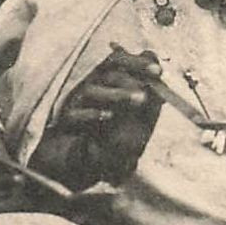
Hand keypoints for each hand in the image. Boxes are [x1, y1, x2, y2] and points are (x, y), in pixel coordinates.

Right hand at [55, 49, 162, 181]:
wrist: (96, 164)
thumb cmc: (120, 136)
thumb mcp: (142, 116)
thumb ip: (151, 92)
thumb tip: (158, 68)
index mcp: (108, 81)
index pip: (118, 60)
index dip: (137, 62)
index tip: (158, 71)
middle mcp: (92, 87)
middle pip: (107, 74)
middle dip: (130, 81)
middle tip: (147, 94)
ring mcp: (77, 104)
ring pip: (91, 92)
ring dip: (117, 95)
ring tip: (139, 101)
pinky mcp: (67, 123)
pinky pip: (76, 115)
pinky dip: (93, 114)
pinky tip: (109, 116)